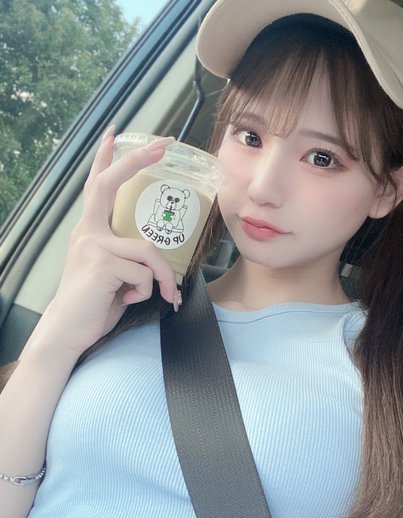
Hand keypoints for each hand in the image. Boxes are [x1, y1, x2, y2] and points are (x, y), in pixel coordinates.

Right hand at [37, 127, 178, 358]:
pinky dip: (147, 291)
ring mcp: (93, 245)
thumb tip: (157, 260)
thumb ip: (128, 257)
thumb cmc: (94, 305)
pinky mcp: (102, 263)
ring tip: (160, 296)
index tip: (117, 133)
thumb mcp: (114, 275)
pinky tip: (127, 300)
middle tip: (165, 143)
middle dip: (137, 160)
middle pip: (110, 185)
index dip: (107, 159)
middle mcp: (88, 232)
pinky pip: (144, 272)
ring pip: (149, 249)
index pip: (97, 186)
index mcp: (90, 232)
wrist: (69, 332)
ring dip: (161, 278)